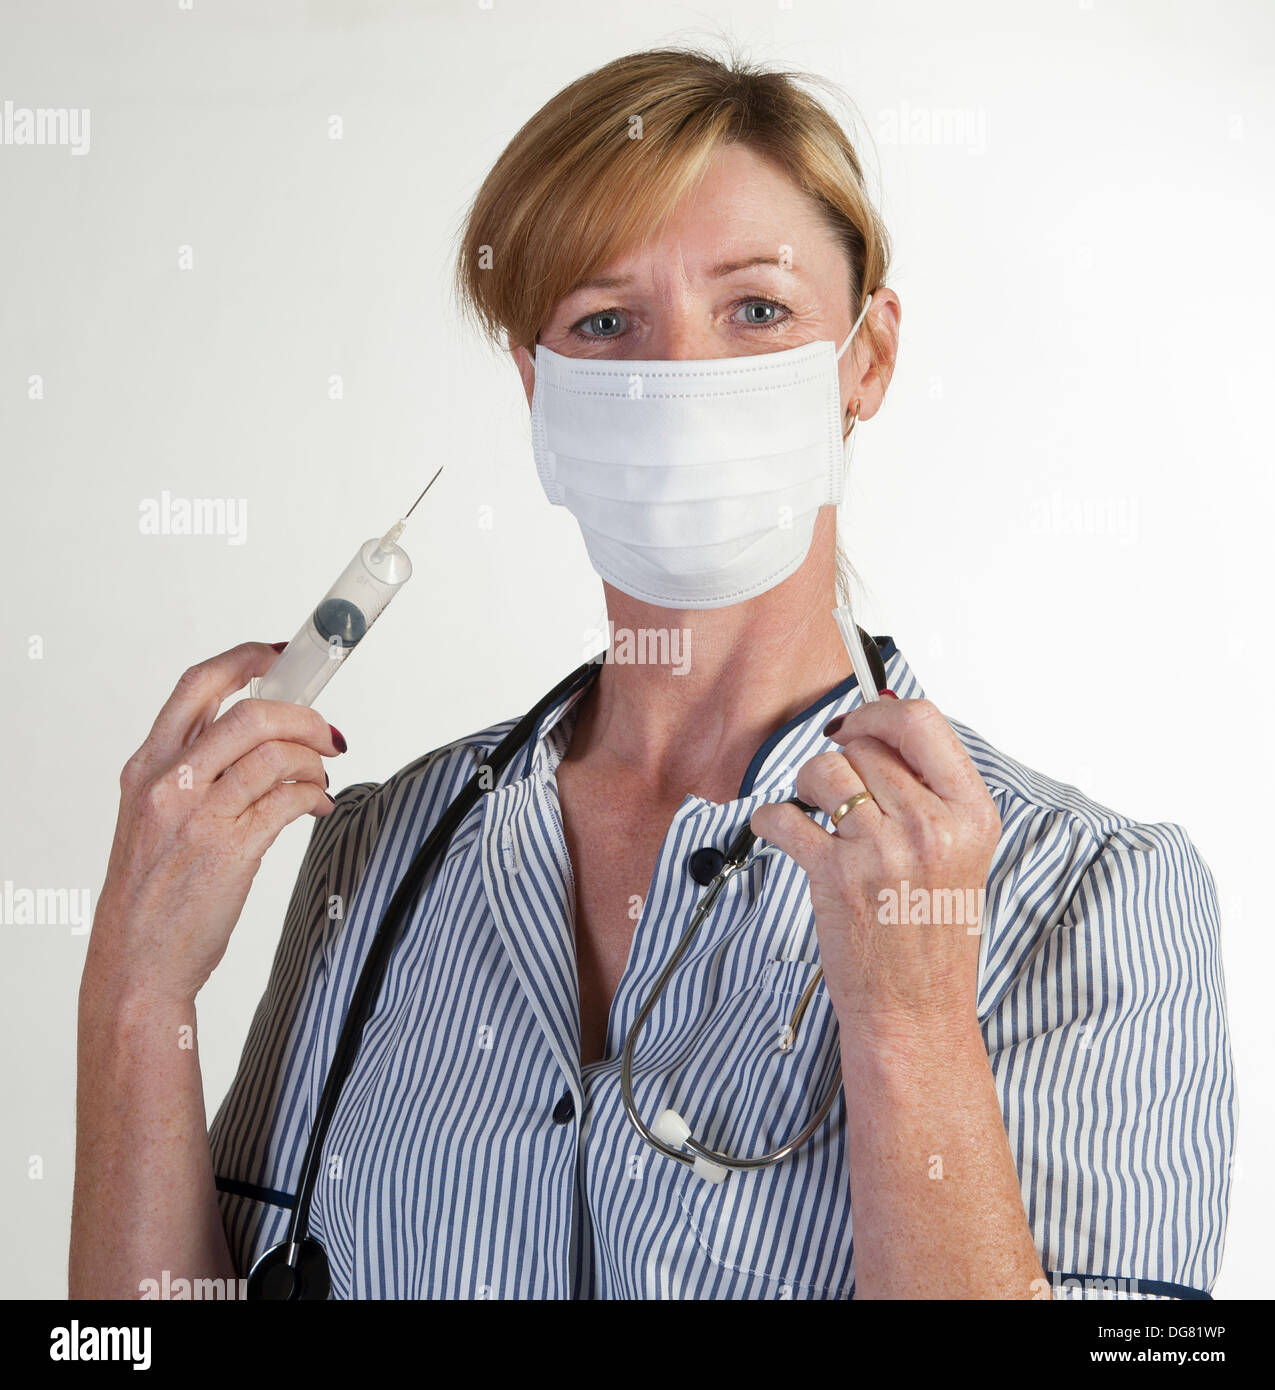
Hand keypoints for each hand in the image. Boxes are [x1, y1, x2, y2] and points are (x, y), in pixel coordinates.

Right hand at [83, 641, 345, 1009]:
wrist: (136, 964)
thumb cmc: (151, 895)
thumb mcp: (155, 818)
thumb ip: (195, 773)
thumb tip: (259, 740)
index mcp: (147, 767)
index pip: (198, 685)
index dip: (246, 659)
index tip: (280, 655)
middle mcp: (168, 783)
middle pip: (249, 713)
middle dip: (303, 715)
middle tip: (326, 732)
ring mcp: (198, 816)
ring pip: (276, 753)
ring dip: (314, 760)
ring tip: (322, 778)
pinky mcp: (230, 849)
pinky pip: (290, 799)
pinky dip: (316, 796)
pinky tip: (318, 807)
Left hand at [749, 695, 1000, 1043]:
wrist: (915, 1011)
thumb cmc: (932, 934)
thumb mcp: (962, 853)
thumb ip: (930, 792)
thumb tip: (878, 728)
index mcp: (971, 814)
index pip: (921, 720)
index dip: (878, 712)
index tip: (858, 726)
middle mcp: (931, 827)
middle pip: (865, 745)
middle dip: (840, 760)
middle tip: (837, 793)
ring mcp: (882, 850)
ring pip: (822, 770)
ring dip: (807, 787)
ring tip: (817, 815)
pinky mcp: (835, 875)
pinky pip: (782, 814)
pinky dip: (772, 820)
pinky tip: (788, 836)